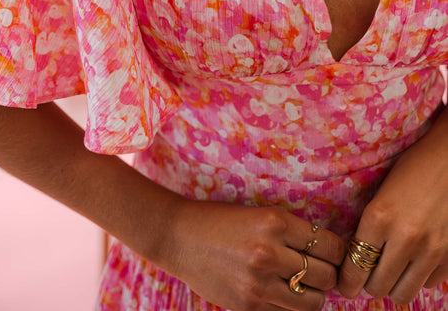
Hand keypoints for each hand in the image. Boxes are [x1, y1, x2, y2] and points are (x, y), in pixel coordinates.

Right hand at [164, 200, 345, 310]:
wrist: (178, 237)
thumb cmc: (221, 220)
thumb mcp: (259, 214)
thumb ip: (291, 233)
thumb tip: (329, 252)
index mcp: (274, 222)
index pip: (330, 245)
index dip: (338, 251)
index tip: (334, 252)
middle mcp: (269, 253)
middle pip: (326, 275)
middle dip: (328, 274)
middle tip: (320, 269)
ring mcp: (259, 284)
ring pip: (313, 301)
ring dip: (313, 294)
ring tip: (303, 283)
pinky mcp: (249, 306)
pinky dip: (291, 306)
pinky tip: (281, 292)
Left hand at [339, 109, 447, 303]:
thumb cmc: (413, 167)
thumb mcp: (381, 192)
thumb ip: (370, 225)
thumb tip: (355, 257)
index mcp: (380, 217)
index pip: (354, 268)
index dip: (347, 281)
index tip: (345, 284)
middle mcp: (405, 237)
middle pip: (377, 287)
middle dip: (369, 282)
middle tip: (368, 271)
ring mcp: (432, 249)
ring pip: (403, 293)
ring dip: (394, 283)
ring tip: (392, 267)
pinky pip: (429, 283)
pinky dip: (420, 275)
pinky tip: (417, 256)